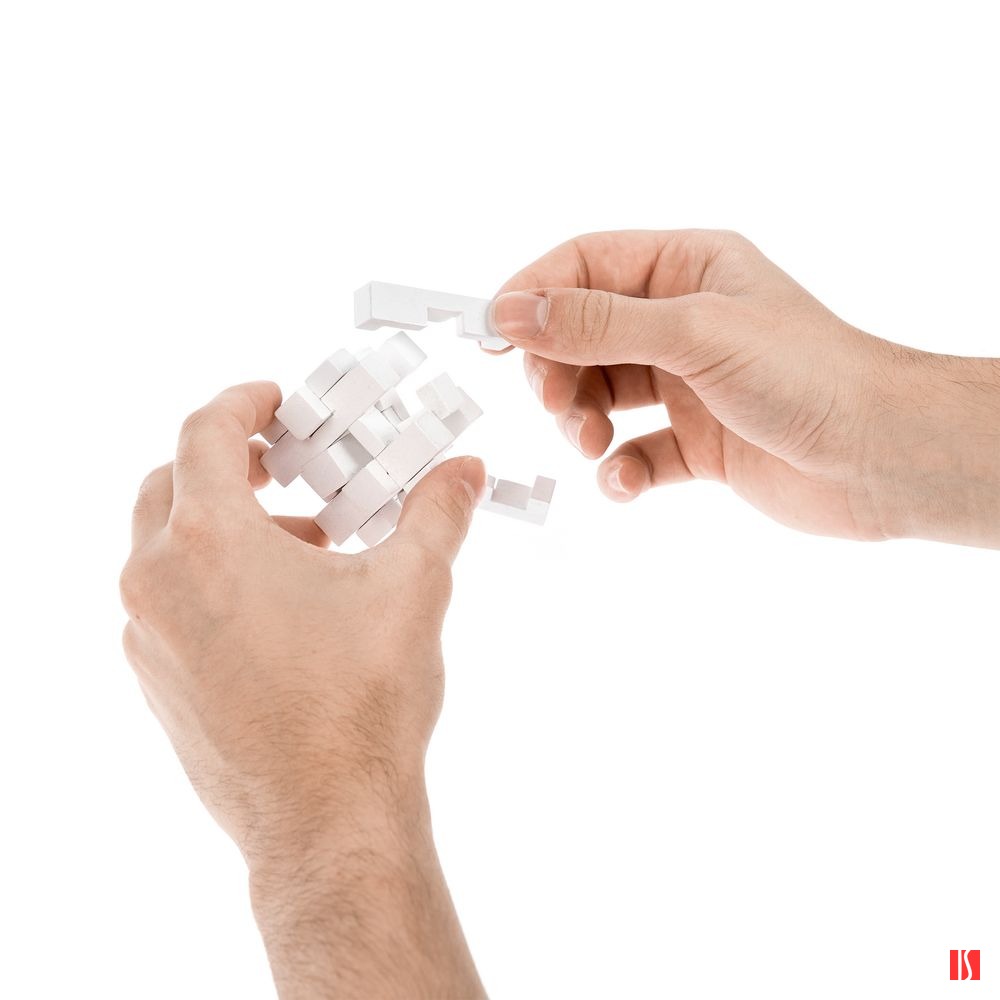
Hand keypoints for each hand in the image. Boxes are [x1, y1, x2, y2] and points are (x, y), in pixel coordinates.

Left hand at [120, 382, 486, 997]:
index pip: (203, 432)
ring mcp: (148, 636)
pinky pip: (170, 601)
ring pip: (166, 547)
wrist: (327, 818)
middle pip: (171, 485)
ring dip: (225, 526)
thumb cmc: (359, 704)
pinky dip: (212, 579)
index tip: (272, 400)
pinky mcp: (156, 681)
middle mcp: (157, 582)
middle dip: (229, 464)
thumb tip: (464, 473)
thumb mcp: (412, 586)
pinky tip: (281, 608)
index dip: (242, 403)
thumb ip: (437, 513)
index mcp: (207, 540)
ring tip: (303, 545)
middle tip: (285, 465)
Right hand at [490, 230, 999, 547]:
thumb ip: (597, 322)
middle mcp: (683, 321)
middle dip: (559, 371)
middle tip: (559, 404)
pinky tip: (626, 482)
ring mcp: (689, 383)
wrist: (880, 458)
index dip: (533, 294)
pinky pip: (635, 452)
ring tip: (595, 444)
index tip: (494, 335)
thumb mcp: (692, 334)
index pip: (584, 264)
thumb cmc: (807, 375)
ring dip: (584, 422)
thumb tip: (514, 311)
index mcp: (686, 268)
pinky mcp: (696, 441)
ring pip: (602, 394)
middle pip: (582, 334)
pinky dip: (620, 470)